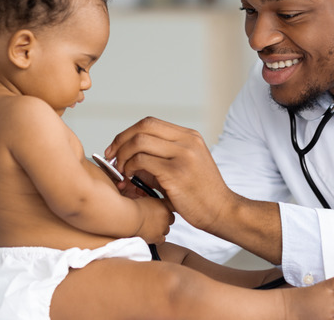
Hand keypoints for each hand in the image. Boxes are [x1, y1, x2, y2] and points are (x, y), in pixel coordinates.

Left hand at [105, 117, 233, 233]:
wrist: (222, 211)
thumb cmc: (201, 193)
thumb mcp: (185, 166)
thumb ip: (161, 157)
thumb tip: (129, 156)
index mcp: (190, 136)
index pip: (150, 123)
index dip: (128, 133)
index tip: (116, 148)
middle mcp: (187, 141)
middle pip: (143, 127)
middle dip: (121, 140)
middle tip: (111, 157)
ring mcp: (183, 155)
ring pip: (140, 142)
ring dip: (123, 155)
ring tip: (122, 171)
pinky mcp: (176, 173)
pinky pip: (142, 161)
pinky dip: (130, 168)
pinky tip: (130, 178)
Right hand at [135, 196, 174, 244]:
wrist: (128, 217)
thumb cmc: (133, 207)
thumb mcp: (146, 199)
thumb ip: (154, 203)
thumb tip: (154, 206)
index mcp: (163, 204)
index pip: (172, 207)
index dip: (166, 210)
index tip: (162, 212)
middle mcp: (166, 215)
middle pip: (171, 220)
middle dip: (164, 221)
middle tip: (154, 221)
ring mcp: (163, 227)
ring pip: (166, 230)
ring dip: (160, 230)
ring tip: (150, 229)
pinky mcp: (158, 237)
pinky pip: (162, 240)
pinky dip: (157, 239)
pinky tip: (150, 236)